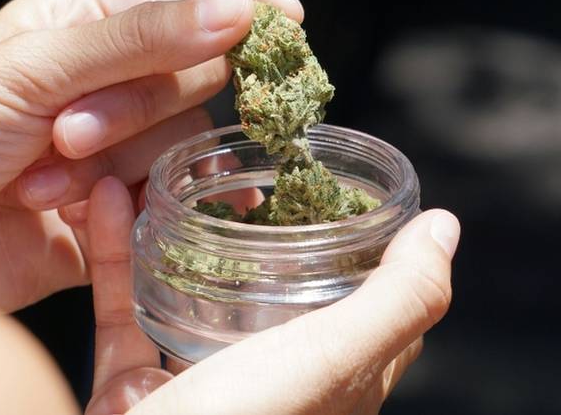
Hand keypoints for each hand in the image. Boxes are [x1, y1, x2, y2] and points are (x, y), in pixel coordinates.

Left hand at [0, 0, 303, 311]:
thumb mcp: (30, 71)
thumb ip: (138, 41)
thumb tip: (236, 11)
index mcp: (78, 28)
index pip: (179, 5)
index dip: (235, 6)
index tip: (289, 15)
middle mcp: (104, 85)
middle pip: (185, 79)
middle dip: (133, 109)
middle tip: (66, 134)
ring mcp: (115, 150)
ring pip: (178, 144)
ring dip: (116, 166)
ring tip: (45, 183)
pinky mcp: (118, 211)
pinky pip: (173, 200)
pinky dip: (166, 207)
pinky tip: (177, 210)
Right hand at [80, 176, 459, 414]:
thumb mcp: (333, 360)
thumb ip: (396, 299)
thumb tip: (445, 227)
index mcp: (334, 385)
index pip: (379, 312)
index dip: (380, 252)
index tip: (360, 192)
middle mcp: (275, 388)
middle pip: (282, 293)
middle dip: (270, 227)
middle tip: (256, 167)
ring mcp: (203, 391)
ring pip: (198, 293)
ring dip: (188, 231)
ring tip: (182, 171)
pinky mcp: (136, 395)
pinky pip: (125, 308)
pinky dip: (118, 253)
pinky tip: (114, 200)